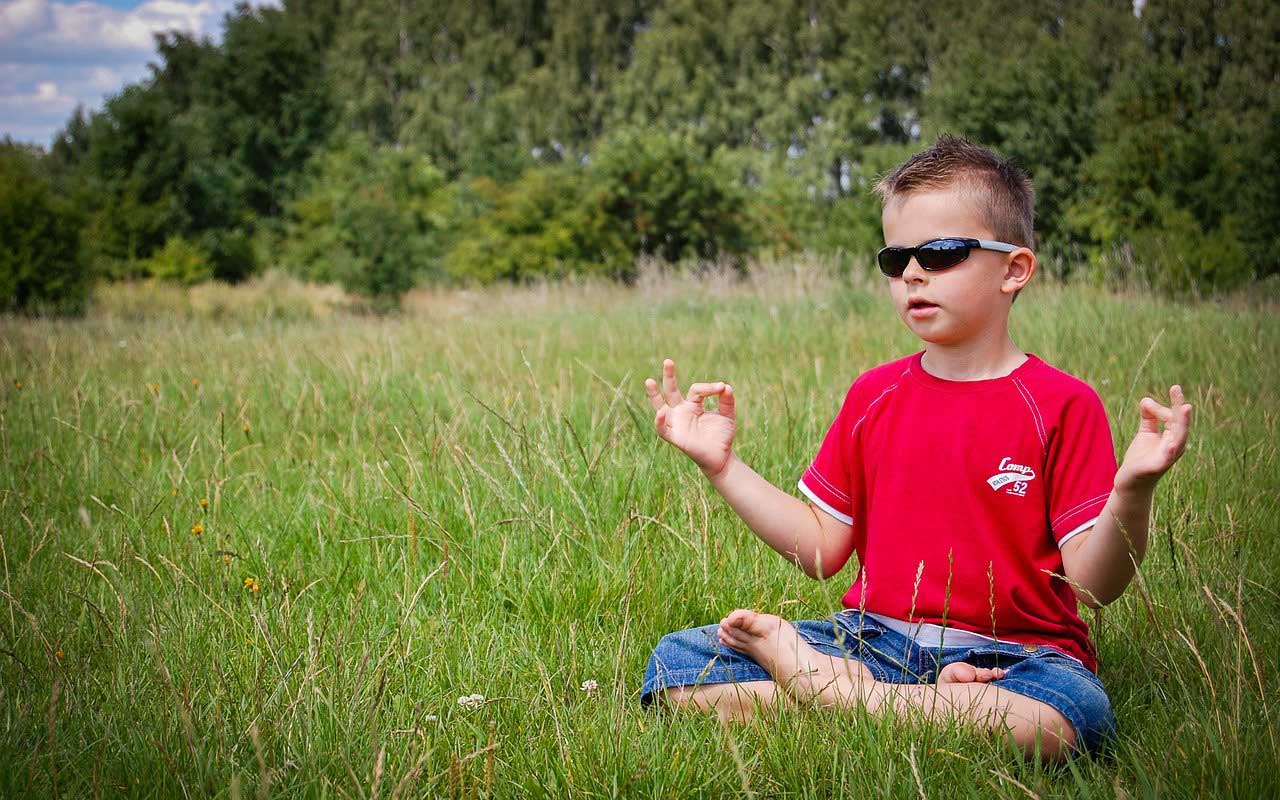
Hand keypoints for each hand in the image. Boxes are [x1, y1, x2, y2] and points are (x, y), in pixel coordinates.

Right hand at [644, 358, 735, 478]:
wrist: (722, 457)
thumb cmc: (722, 435)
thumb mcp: (727, 415)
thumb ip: (727, 401)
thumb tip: (726, 386)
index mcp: (693, 405)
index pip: (695, 389)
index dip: (708, 387)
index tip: (721, 388)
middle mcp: (681, 411)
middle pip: (671, 391)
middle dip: (669, 376)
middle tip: (668, 361)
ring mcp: (677, 423)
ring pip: (661, 407)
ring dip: (654, 395)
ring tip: (649, 381)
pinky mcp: (675, 437)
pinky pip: (663, 429)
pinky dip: (660, 421)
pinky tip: (661, 412)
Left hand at [1116, 385, 1192, 491]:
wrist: (1130, 481)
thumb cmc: (1141, 457)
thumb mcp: (1146, 433)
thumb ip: (1148, 417)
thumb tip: (1146, 400)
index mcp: (1174, 437)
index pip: (1176, 416)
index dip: (1167, 404)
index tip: (1154, 400)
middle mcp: (1175, 446)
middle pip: (1181, 424)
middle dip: (1180, 407)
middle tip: (1176, 388)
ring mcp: (1168, 457)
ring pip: (1178, 437)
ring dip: (1182, 423)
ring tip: (1186, 408)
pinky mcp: (1157, 467)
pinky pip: (1167, 457)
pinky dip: (1170, 450)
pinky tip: (1172, 444)